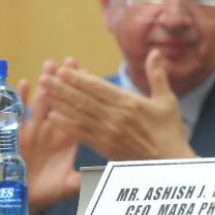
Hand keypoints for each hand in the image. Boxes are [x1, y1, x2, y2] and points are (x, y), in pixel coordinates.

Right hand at [19, 60, 80, 214]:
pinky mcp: (16, 137)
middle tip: (70, 60)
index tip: (90, 75)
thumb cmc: (49, 192)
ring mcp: (35, 132)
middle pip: (61, 101)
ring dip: (45, 84)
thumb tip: (109, 175)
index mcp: (69, 139)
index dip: (84, 95)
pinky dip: (19, 100)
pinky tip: (22, 83)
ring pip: (41, 103)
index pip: (80, 112)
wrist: (25, 201)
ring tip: (50, 65)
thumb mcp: (71, 185)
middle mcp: (53, 131)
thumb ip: (88, 179)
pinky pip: (18, 114)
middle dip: (66, 82)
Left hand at [39, 49, 195, 161]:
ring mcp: (108, 133)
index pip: (99, 88)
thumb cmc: (170, 130)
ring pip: (79, 115)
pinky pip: (81, 134)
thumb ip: (157, 75)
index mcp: (130, 103)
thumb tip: (155, 52)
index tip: (63, 70)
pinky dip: (66, 125)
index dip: (79, 78)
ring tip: (43, 93)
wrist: (169, 162)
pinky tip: (53, 117)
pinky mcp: (105, 147)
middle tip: (45, 77)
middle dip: (62, 88)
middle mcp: (116, 117)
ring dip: (60, 103)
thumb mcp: (167, 100)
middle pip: (84, 99)